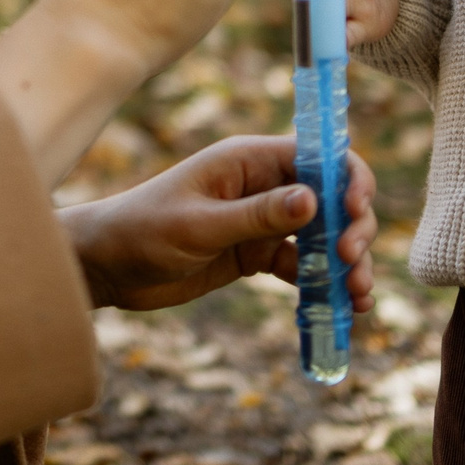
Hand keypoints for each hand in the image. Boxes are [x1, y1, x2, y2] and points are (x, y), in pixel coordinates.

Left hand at [58, 133, 378, 313]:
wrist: (106, 266)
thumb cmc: (141, 231)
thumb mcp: (199, 225)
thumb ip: (256, 215)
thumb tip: (314, 199)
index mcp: (249, 160)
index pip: (318, 156)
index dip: (348, 179)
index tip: (355, 213)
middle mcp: (263, 185)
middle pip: (331, 197)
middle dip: (353, 228)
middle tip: (350, 263)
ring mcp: (261, 221)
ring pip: (323, 235)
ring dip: (346, 263)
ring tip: (358, 297)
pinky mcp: (255, 254)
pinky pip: (301, 266)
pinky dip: (323, 284)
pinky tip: (341, 308)